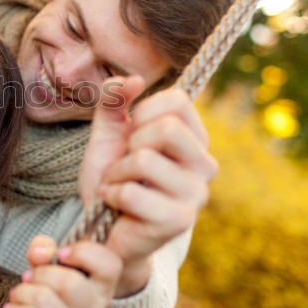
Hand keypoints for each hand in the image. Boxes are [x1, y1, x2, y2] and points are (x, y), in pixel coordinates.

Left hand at [0, 235, 117, 307]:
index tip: (61, 254)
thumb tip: (40, 252)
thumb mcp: (44, 270)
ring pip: (43, 299)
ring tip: (18, 297)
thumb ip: (44, 251)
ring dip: (21, 293)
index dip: (85, 251)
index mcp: (100, 292)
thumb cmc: (42, 305)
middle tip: (28, 279)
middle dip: (39, 274)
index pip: (110, 264)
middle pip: (70, 283)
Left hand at [80, 79, 217, 295]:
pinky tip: (115, 204)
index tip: (132, 132)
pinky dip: (112, 195)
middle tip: (124, 163)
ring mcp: (196, 195)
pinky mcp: (180, 221)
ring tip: (116, 185)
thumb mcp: (108, 133)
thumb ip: (115, 101)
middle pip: (167, 129)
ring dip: (116, 173)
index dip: (143, 111)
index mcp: (195, 140)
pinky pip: (133, 192)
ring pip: (145, 160)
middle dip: (131, 143)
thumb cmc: (111, 178)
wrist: (102, 229)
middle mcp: (205, 165)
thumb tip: (134, 79)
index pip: (179, 101)